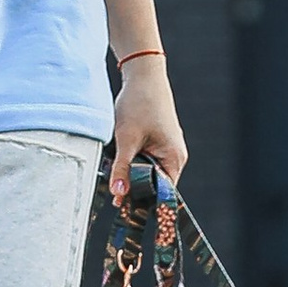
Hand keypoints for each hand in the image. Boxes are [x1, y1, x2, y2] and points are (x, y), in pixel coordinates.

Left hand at [109, 54, 187, 201]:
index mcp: (174, 159)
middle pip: (154, 184)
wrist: (142, 75)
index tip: (124, 211)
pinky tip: (119, 158)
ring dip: (131, 173)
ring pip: (146, 171)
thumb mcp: (126, 139)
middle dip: (134, 188)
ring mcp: (166, 149)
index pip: (162, 193)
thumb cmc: (140, 103)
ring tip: (115, 172)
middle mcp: (174, 156)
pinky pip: (144, 160)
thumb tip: (119, 195)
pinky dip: (131, 161)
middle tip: (113, 195)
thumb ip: (122, 168)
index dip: (143, 202)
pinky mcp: (157, 142)